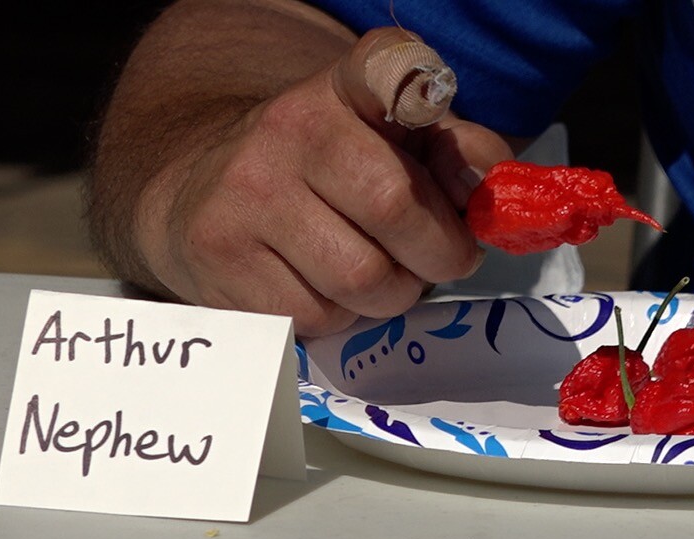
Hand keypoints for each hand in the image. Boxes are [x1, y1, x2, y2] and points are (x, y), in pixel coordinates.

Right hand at [136, 27, 511, 335]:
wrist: (207, 192)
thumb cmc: (335, 174)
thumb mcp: (402, 144)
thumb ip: (460, 156)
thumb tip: (486, 190)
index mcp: (348, 88)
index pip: (387, 65)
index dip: (414, 83)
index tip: (425, 110)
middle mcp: (291, 125)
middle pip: (395, 205)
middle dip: (439, 254)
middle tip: (440, 259)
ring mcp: (247, 189)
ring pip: (361, 279)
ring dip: (392, 295)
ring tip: (383, 276)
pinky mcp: (218, 253)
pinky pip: (318, 316)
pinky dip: (341, 319)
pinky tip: (328, 290)